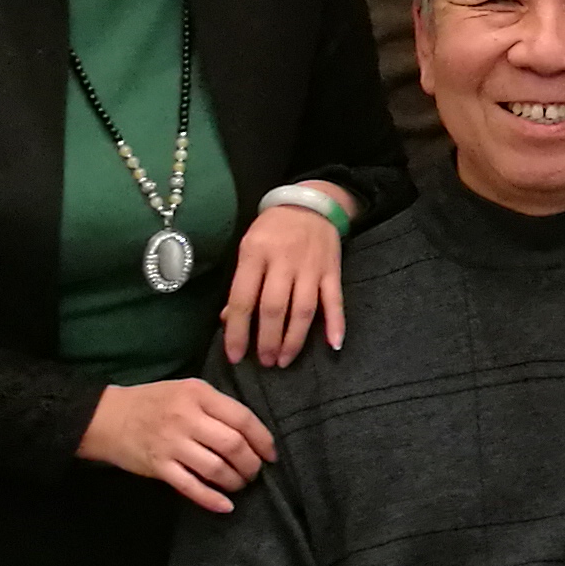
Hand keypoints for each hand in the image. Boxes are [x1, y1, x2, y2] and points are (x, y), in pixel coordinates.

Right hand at [78, 378, 277, 512]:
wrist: (106, 416)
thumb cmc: (152, 402)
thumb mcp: (186, 390)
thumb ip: (216, 405)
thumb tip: (251, 432)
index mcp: (198, 394)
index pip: (242, 418)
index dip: (263, 439)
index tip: (270, 453)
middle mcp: (186, 418)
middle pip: (233, 445)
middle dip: (251, 464)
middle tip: (255, 472)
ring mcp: (171, 444)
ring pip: (216, 468)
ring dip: (235, 481)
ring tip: (240, 484)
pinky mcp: (158, 467)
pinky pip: (190, 487)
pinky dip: (211, 499)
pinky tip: (225, 505)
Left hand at [221, 189, 350, 368]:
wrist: (310, 203)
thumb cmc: (272, 229)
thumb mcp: (248, 248)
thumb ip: (242, 283)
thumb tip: (228, 320)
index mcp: (255, 254)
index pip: (243, 299)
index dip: (238, 331)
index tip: (235, 356)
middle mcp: (283, 261)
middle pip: (274, 308)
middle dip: (268, 340)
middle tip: (264, 362)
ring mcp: (310, 266)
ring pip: (303, 308)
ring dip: (294, 339)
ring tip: (285, 360)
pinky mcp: (332, 270)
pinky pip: (334, 299)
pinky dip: (336, 322)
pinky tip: (333, 344)